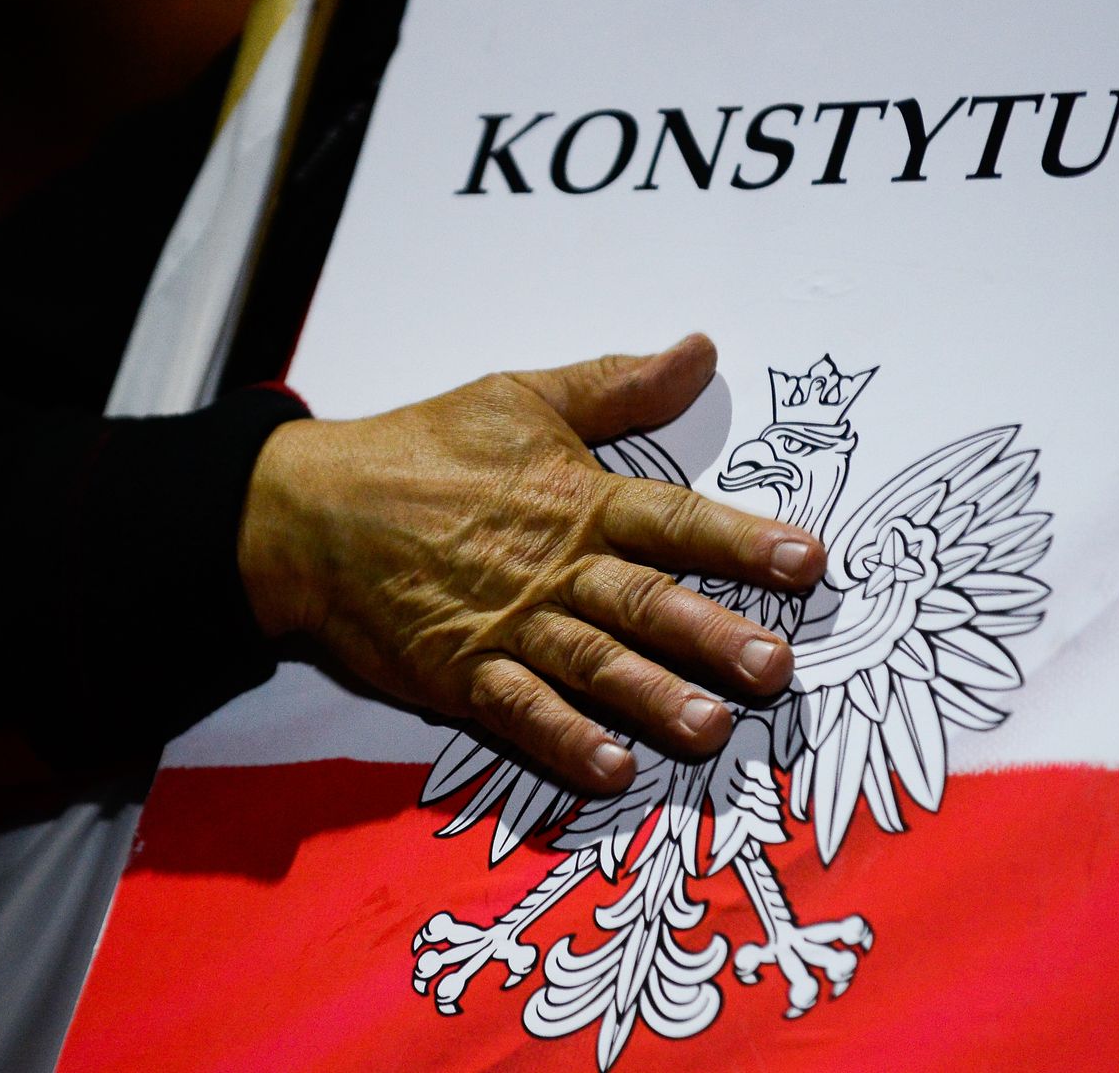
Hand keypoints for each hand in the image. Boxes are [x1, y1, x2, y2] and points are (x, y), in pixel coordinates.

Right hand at [236, 334, 825, 793]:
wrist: (310, 511)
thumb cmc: (422, 450)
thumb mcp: (522, 397)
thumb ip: (619, 385)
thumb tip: (701, 350)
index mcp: (577, 498)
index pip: (674, 520)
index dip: (743, 540)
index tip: (808, 561)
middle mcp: (554, 566)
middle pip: (645, 601)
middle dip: (713, 634)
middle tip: (776, 666)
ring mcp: (508, 624)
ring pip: (592, 662)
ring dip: (652, 697)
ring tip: (712, 727)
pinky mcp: (462, 672)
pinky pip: (519, 711)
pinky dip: (563, 740)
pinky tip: (611, 769)